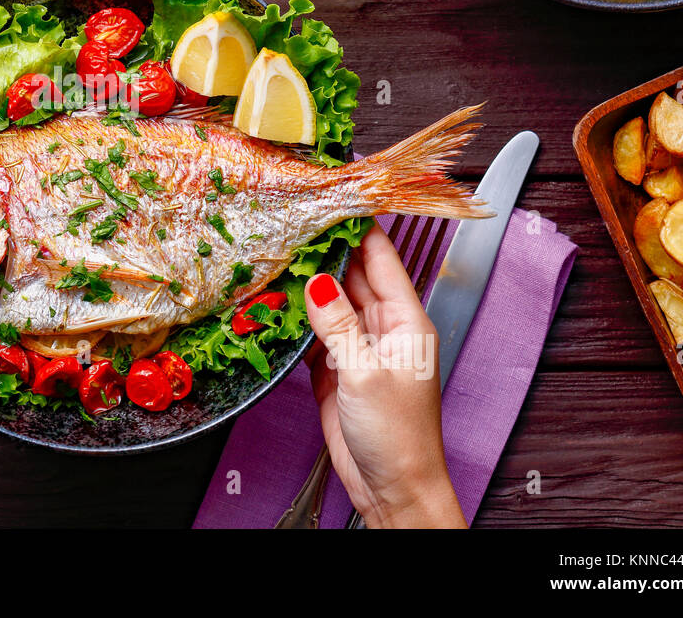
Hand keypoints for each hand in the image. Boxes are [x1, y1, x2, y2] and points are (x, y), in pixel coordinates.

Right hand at [304, 225, 465, 528]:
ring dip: (308, 281)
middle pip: (353, 274)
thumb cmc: (398, 437)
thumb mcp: (365, 374)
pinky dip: (296, 316)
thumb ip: (338, 325)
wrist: (391, 487)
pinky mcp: (336, 367)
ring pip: (330, 300)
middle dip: (326, 248)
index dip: (359, 226)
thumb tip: (318, 281)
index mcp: (406, 322)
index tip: (335, 196)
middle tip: (293, 218)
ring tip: (278, 250)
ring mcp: (359, 346)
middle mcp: (384, 328)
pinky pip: (314, 330)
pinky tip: (276, 299)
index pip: (382, 259)